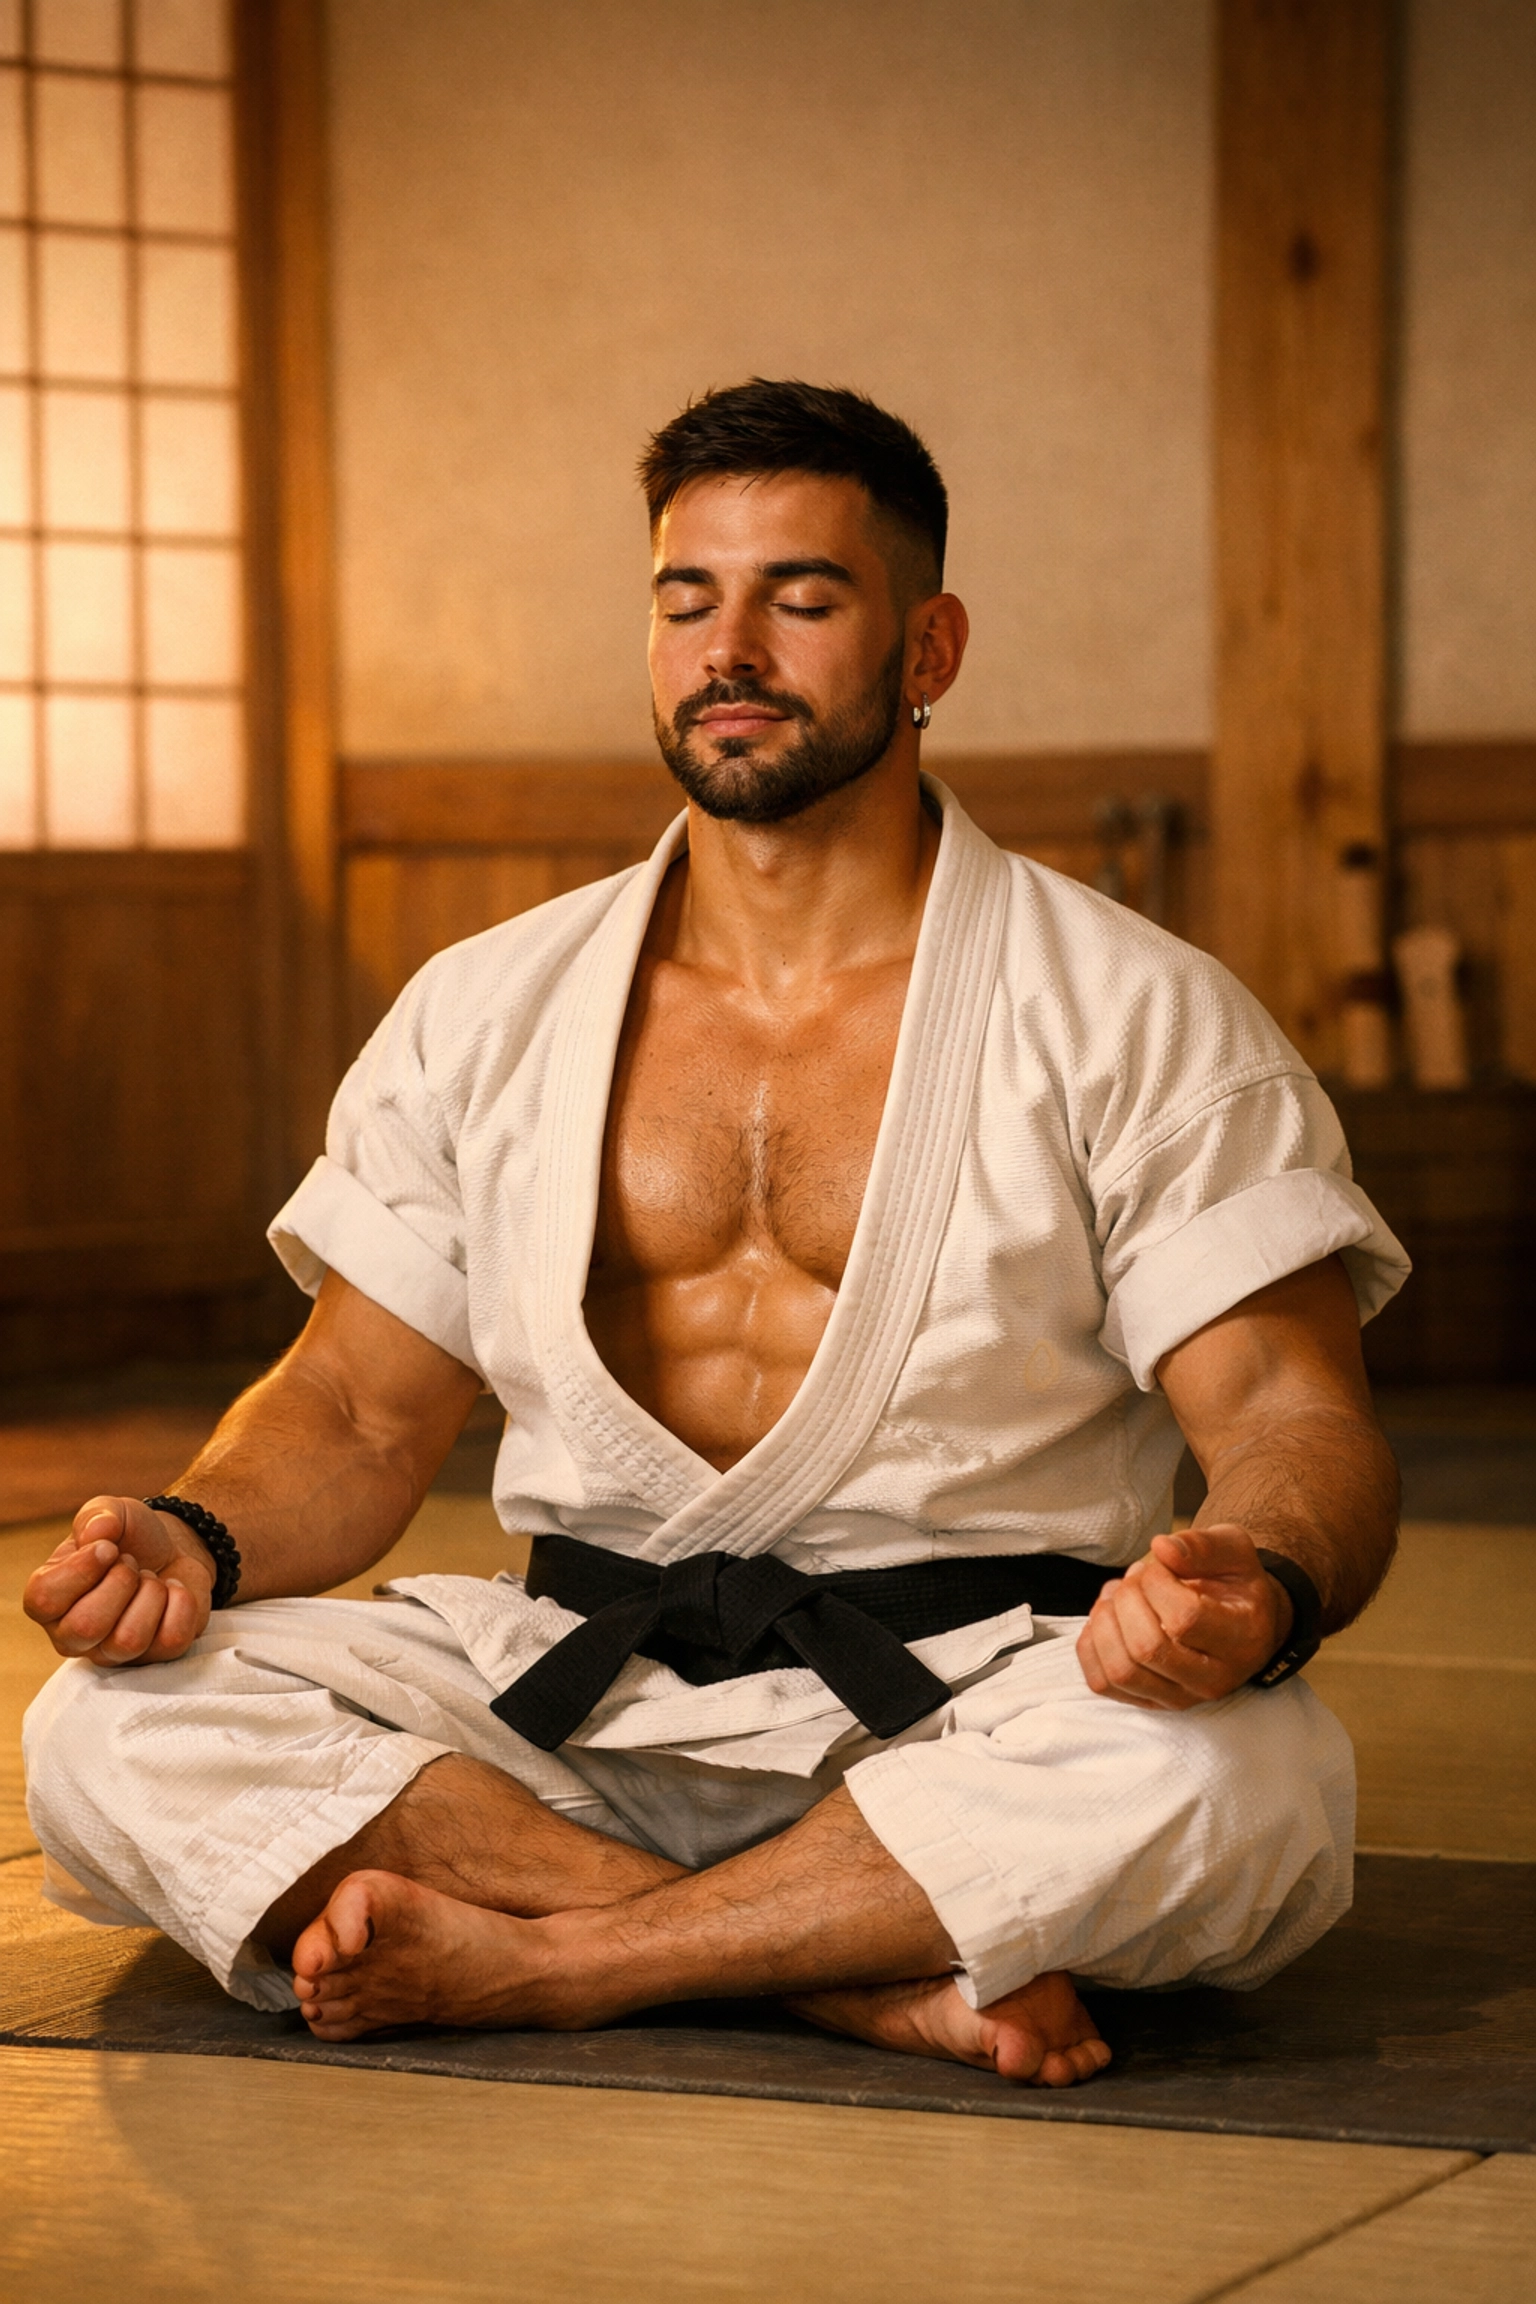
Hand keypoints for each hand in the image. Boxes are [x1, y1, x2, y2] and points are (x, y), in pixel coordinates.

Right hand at [23, 1495, 214, 1666]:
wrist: (174, 1549)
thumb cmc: (131, 1537)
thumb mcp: (111, 1512)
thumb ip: (97, 1514)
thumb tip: (97, 1533)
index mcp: (48, 1598)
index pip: (44, 1601)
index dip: (82, 1570)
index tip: (108, 1548)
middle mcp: (71, 1635)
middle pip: (87, 1626)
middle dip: (121, 1581)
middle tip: (132, 1564)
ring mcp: (111, 1653)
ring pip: (129, 1639)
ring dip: (151, 1593)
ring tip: (150, 1578)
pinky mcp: (153, 1657)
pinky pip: (170, 1640)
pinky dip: (181, 1603)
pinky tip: (173, 1591)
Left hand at [1075, 1524, 1292, 1709]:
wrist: (1244, 1623)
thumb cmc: (1235, 1583)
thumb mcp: (1232, 1549)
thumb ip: (1202, 1545)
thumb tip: (1161, 1548)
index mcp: (1241, 1638)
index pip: (1185, 1618)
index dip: (1156, 1583)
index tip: (1158, 1565)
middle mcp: (1213, 1679)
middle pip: (1147, 1647)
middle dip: (1127, 1600)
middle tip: (1135, 1578)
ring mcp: (1181, 1697)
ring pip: (1121, 1671)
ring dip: (1105, 1623)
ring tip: (1116, 1595)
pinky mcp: (1153, 1702)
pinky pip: (1104, 1684)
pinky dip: (1091, 1647)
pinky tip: (1106, 1619)